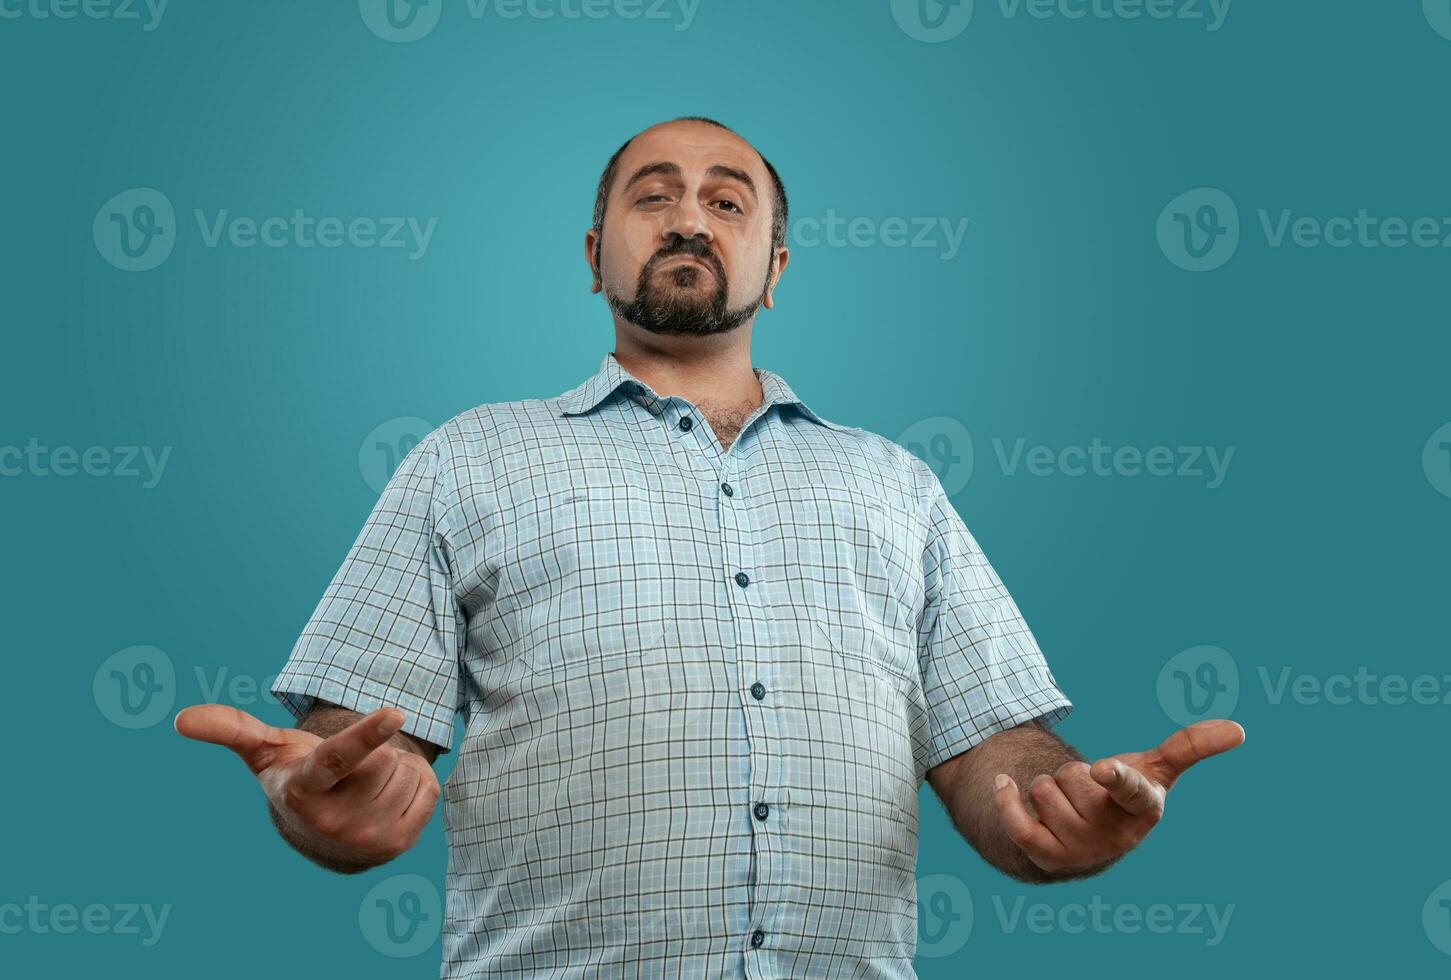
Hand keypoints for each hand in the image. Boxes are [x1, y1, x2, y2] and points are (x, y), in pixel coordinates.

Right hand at [174, 703, 440, 864]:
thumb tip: (180, 719)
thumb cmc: (297, 778)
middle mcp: (336, 822)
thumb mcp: (266, 753)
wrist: (325, 836)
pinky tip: (387, 799)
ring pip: (409, 771)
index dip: (367, 734)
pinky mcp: (400, 846)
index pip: (340, 758)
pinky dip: (415, 784)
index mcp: (303, 792)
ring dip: (395, 769)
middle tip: (351, 772)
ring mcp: (370, 839)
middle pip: (386, 757)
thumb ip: (231, 730)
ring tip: (366, 785)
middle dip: (375, 753)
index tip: (396, 712)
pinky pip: (429, 789)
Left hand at [992, 718, 1244, 876]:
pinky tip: (1004, 783)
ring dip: (1049, 785)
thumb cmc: (1126, 797)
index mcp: (1144, 810)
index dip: (1116, 777)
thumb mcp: (1155, 770)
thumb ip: (1190, 747)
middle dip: (1074, 771)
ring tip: (1066, 801)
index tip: (1103, 768)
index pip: (1131, 791)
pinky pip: (1017, 824)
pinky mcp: (1046, 858)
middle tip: (1087, 788)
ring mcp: (1080, 850)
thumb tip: (1240, 729)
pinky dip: (1006, 797)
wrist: (1089, 839)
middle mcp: (1115, 836)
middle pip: (1075, 776)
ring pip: (1046, 790)